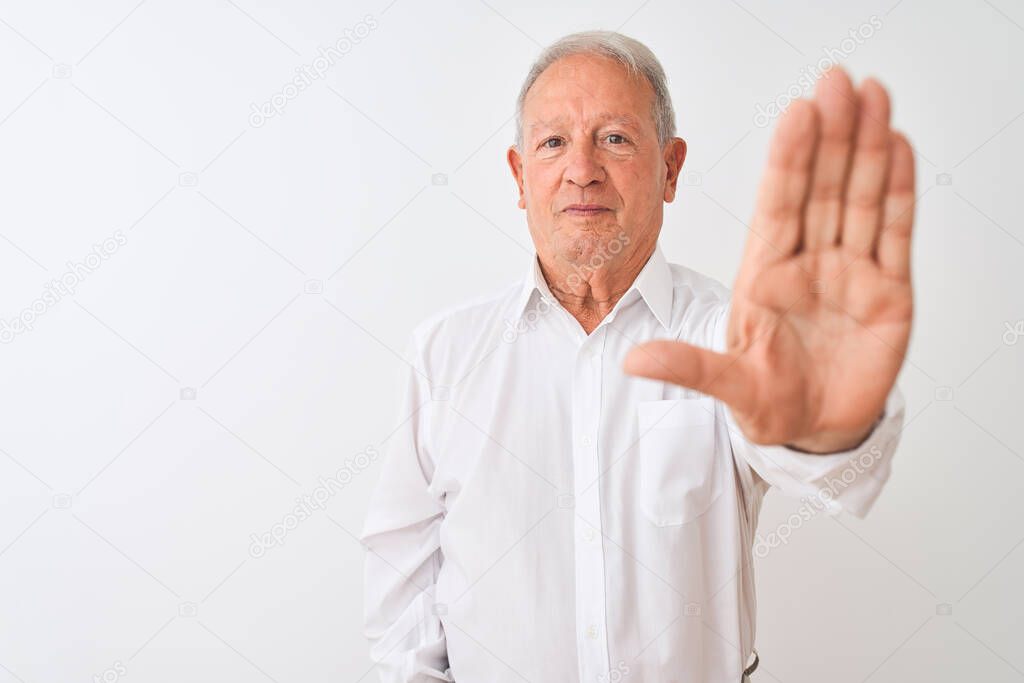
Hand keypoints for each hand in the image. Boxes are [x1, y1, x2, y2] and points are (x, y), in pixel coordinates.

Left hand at [624, 67, 915, 452]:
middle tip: (840, 82)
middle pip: (821, 189)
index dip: (789, 160)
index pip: (778, 206)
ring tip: (876, 97)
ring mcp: (850, 272)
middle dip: (832, 136)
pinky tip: (899, 146)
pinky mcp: (889, 290)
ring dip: (869, 148)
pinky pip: (895, 232)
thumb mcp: (728, 385)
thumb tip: (632, 362)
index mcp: (765, 275)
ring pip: (860, 199)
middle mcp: (808, 263)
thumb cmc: (768, 404)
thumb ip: (689, 368)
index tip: (797, 114)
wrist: (815, 432)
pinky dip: (900, 191)